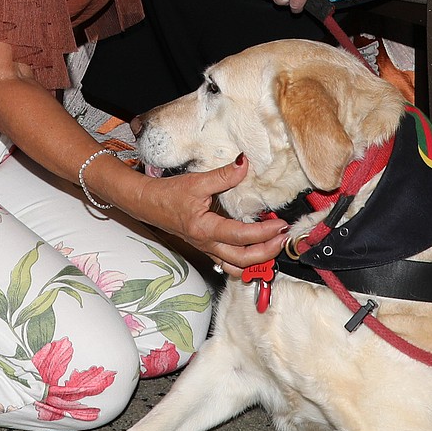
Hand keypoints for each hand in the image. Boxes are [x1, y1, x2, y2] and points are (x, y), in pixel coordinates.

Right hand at [137, 156, 286, 275]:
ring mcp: (206, 249)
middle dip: (267, 252)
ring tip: (274, 248)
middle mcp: (207, 244)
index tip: (280, 224)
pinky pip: (228, 264)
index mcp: (205, 229)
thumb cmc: (169, 194)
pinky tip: (255, 255)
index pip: (241, 236)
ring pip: (236, 266)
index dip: (264, 232)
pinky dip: (244, 264)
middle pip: (243, 260)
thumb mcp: (197, 181)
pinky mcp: (206, 248)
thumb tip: (244, 164)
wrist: (148, 204)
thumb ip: (223, 175)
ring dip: (257, 261)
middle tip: (283, 239)